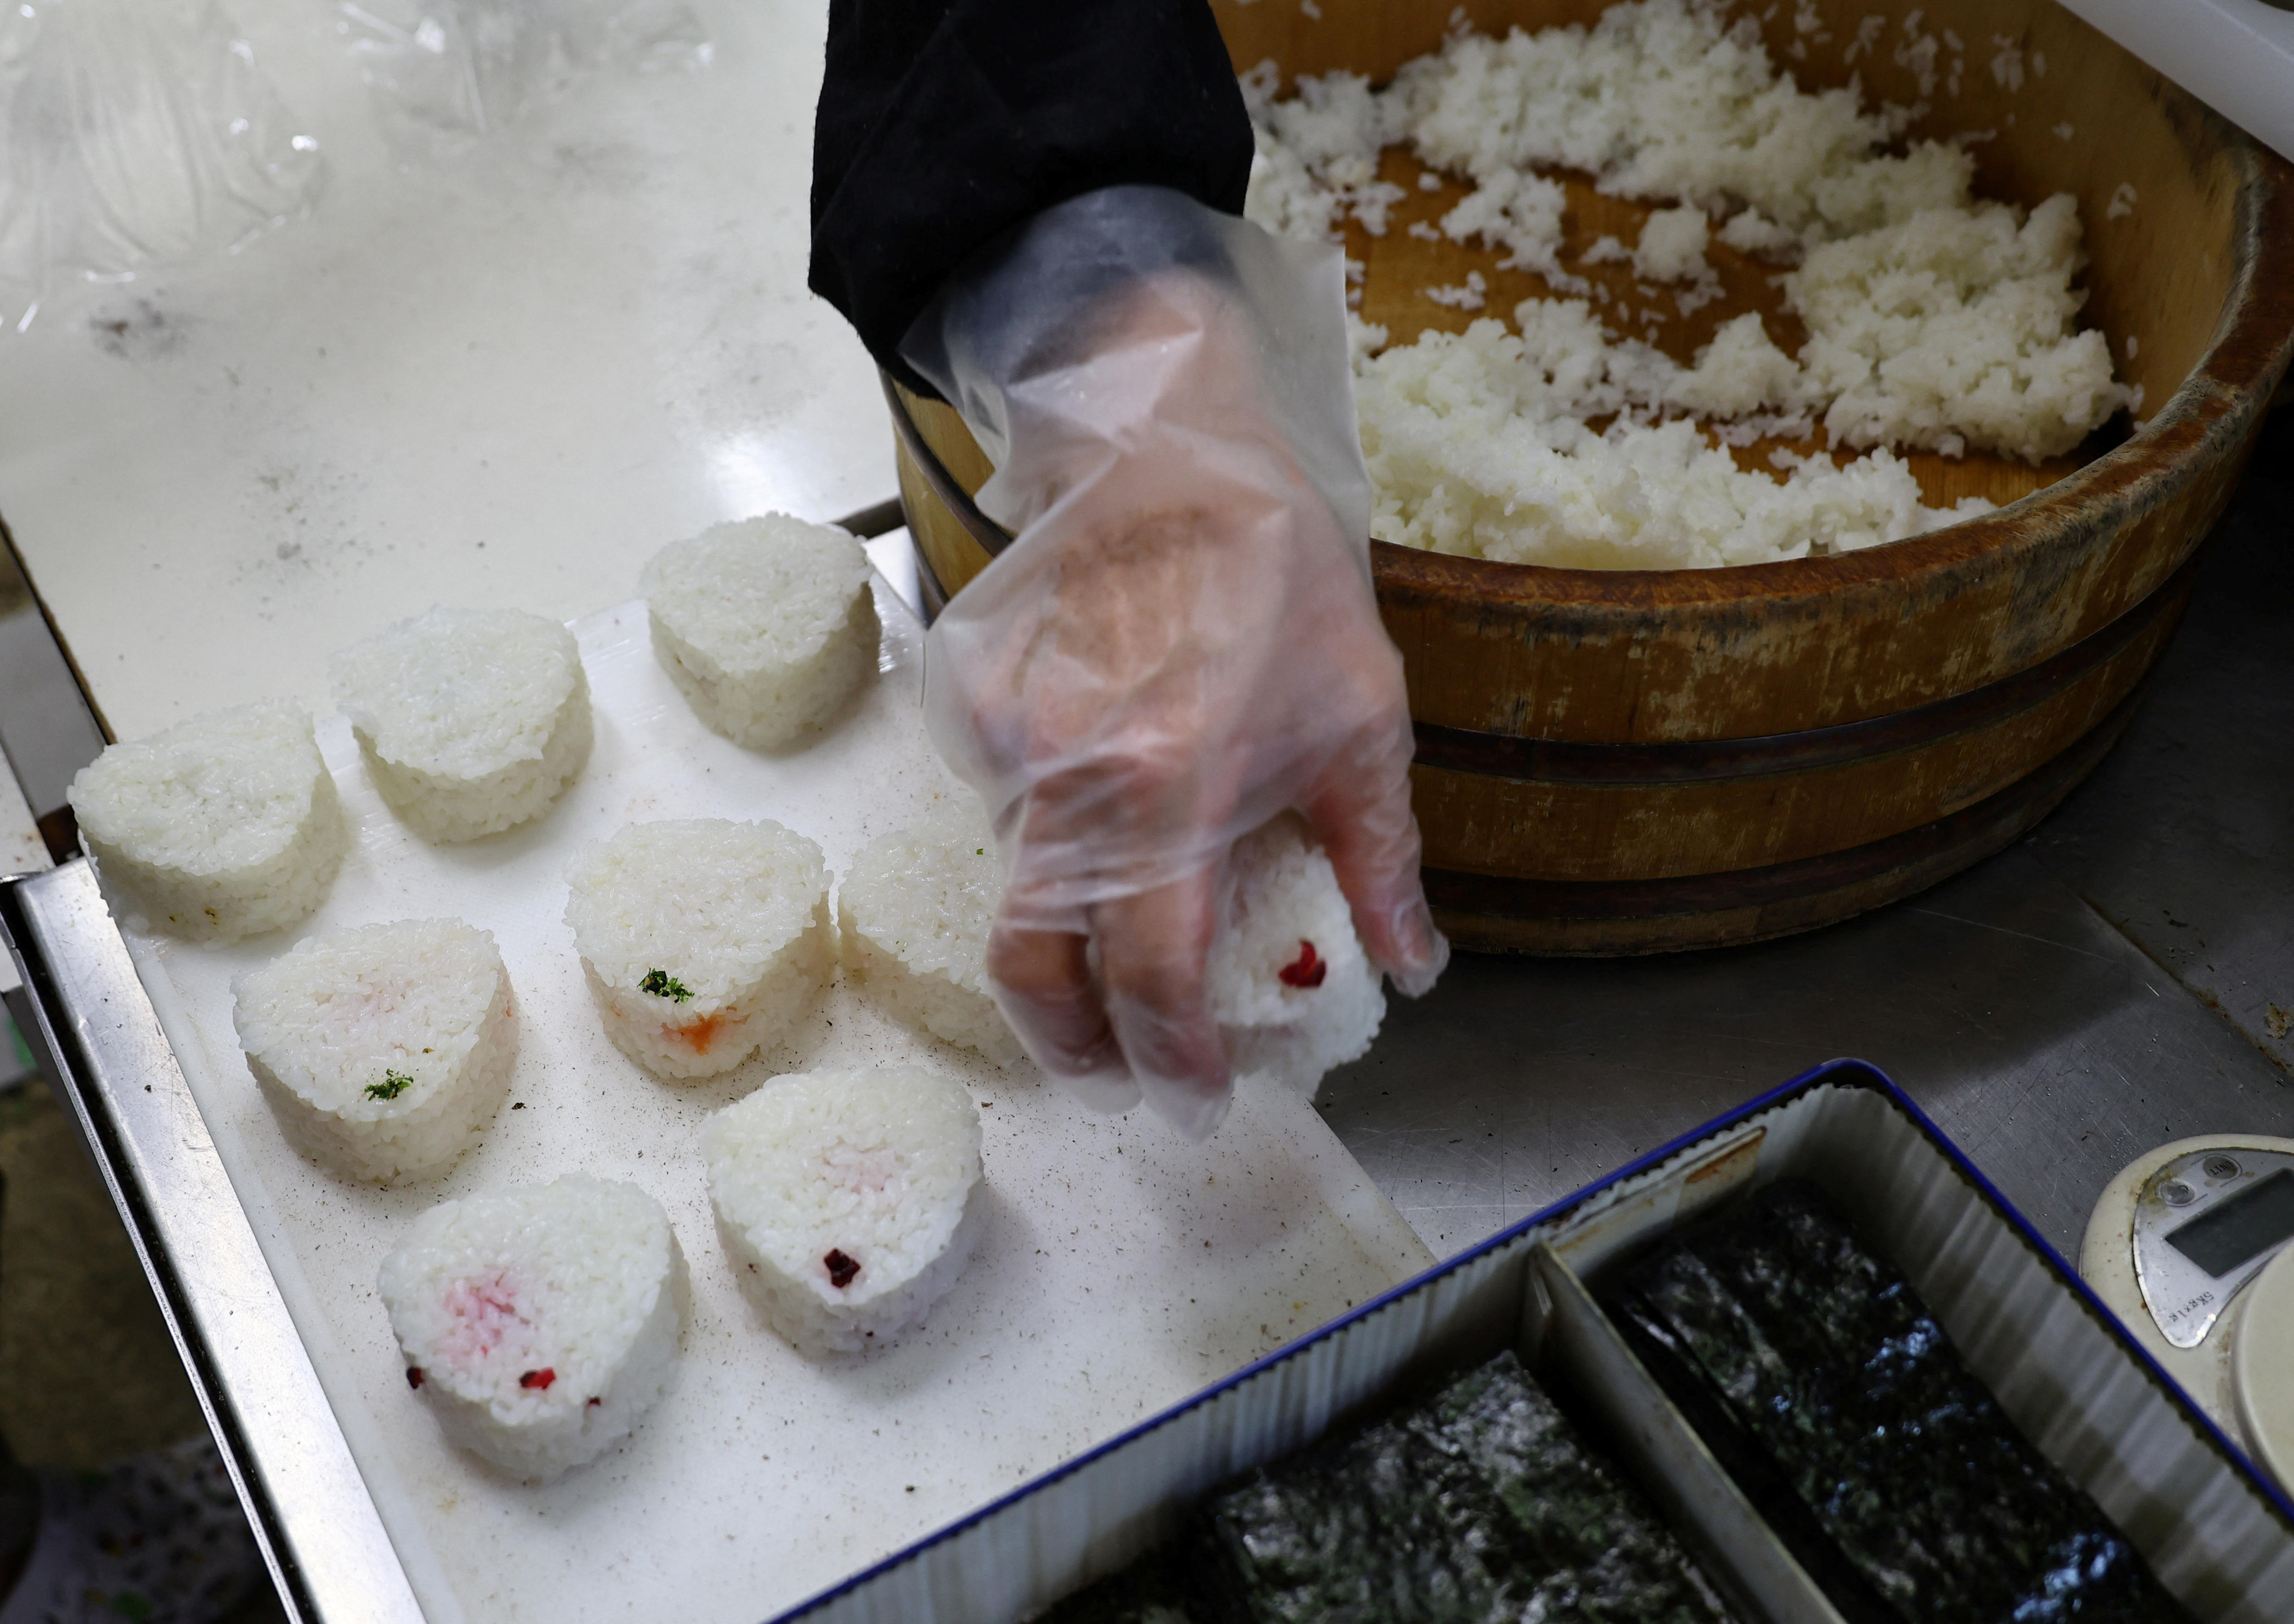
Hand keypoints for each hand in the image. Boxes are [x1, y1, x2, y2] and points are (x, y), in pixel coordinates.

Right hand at [921, 265, 1446, 1135]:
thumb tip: (1410, 966)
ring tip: (1128, 926)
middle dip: (1073, 1041)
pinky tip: (1101, 795)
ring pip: (1016, 886)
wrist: (1162, 449)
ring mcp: (1007, 743)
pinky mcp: (974, 709)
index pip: (1153, 977)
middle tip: (1115, 1069)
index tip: (1200, 1094)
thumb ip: (1380, 859)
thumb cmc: (1275, 573)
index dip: (1174, 1057)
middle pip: (1035, 963)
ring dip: (1070, 935)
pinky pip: (1001, 807)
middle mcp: (1070, 781)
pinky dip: (1048, 836)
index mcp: (1176, 790)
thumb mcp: (1362, 718)